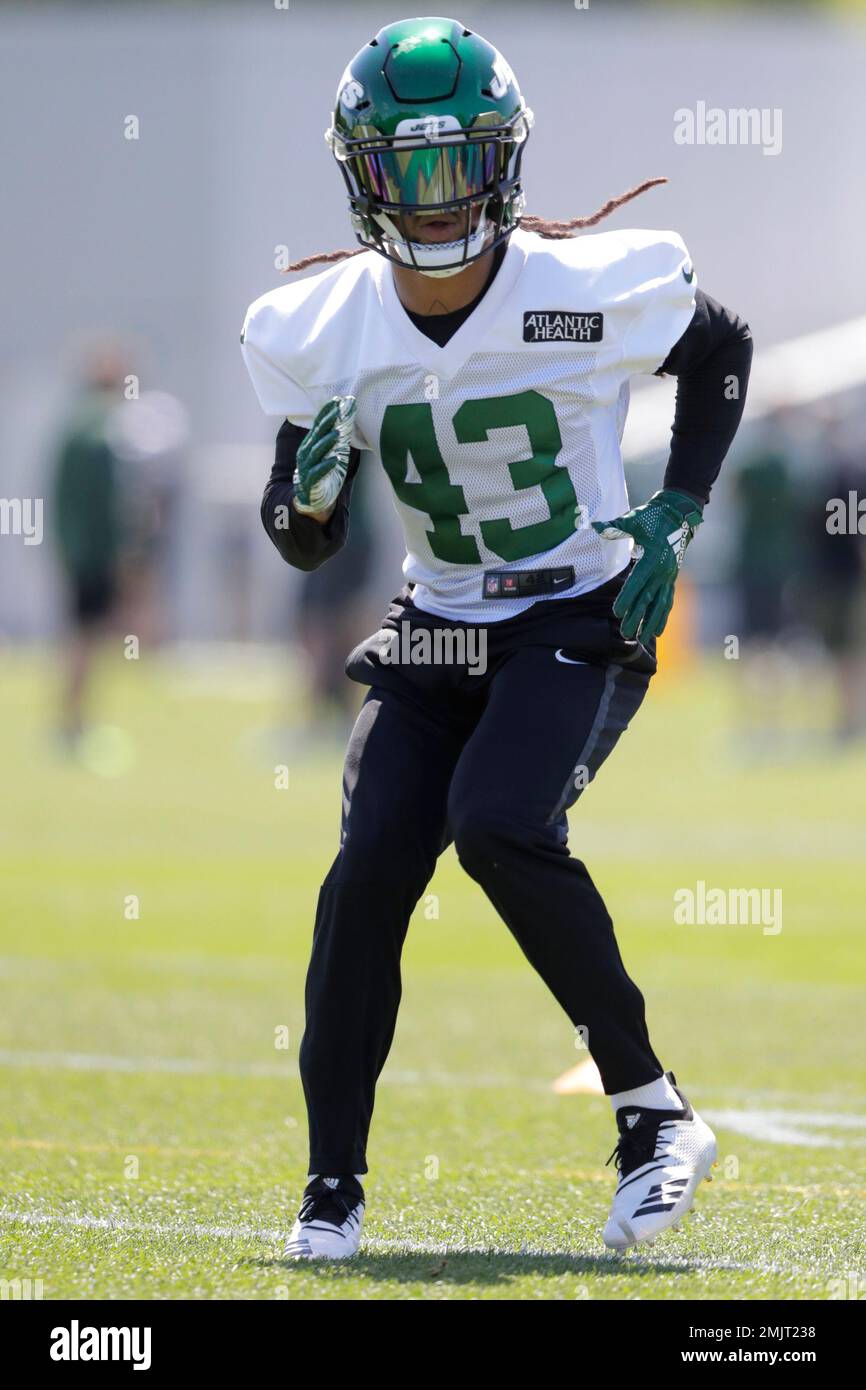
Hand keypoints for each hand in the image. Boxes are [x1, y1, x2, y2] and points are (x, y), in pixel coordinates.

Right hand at [292, 395, 355, 516]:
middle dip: (326, 422)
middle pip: (316, 435)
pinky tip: (334, 460)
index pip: (318, 425)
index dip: (326, 413)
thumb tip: (349, 418)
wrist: (312, 499)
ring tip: (337, 433)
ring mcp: (307, 467)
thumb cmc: (323, 473)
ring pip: (316, 452)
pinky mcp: (310, 482)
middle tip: (337, 411)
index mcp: (311, 444)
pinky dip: (325, 465)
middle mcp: (307, 453)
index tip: (336, 401)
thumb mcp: (332, 452)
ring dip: (326, 442)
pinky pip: (317, 472)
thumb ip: (338, 437)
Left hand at [592, 488, 702, 640]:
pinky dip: (663, 616)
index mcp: (652, 558)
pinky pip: (667, 600)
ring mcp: (669, 576)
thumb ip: (614, 528)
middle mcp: (662, 570)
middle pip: (647, 598)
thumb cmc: (652, 517)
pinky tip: (658, 632)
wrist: (678, 514)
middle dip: (636, 617)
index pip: (636, 582)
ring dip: (651, 622)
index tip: (617, 613)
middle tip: (625, 634)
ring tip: (642, 639)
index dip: (627, 598)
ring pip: (660, 604)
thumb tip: (594, 526)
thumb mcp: (633, 520)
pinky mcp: (672, 578)